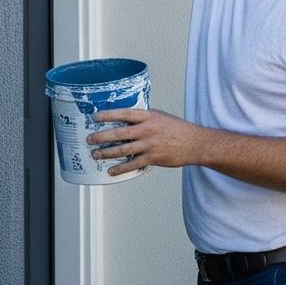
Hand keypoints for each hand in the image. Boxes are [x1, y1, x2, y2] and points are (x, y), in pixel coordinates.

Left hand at [89, 108, 207, 171]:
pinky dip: (120, 168)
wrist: (195, 143)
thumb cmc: (177, 129)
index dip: (108, 115)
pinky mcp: (153, 158)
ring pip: (123, 149)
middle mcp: (148, 129)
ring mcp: (150, 144)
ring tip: (95, 154)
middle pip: (119, 133)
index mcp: (149, 116)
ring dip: (106, 152)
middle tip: (90, 139)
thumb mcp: (161, 117)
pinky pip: (132, 164)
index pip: (124, 114)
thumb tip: (126, 120)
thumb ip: (144, 118)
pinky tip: (111, 170)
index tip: (95, 117)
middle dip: (101, 136)